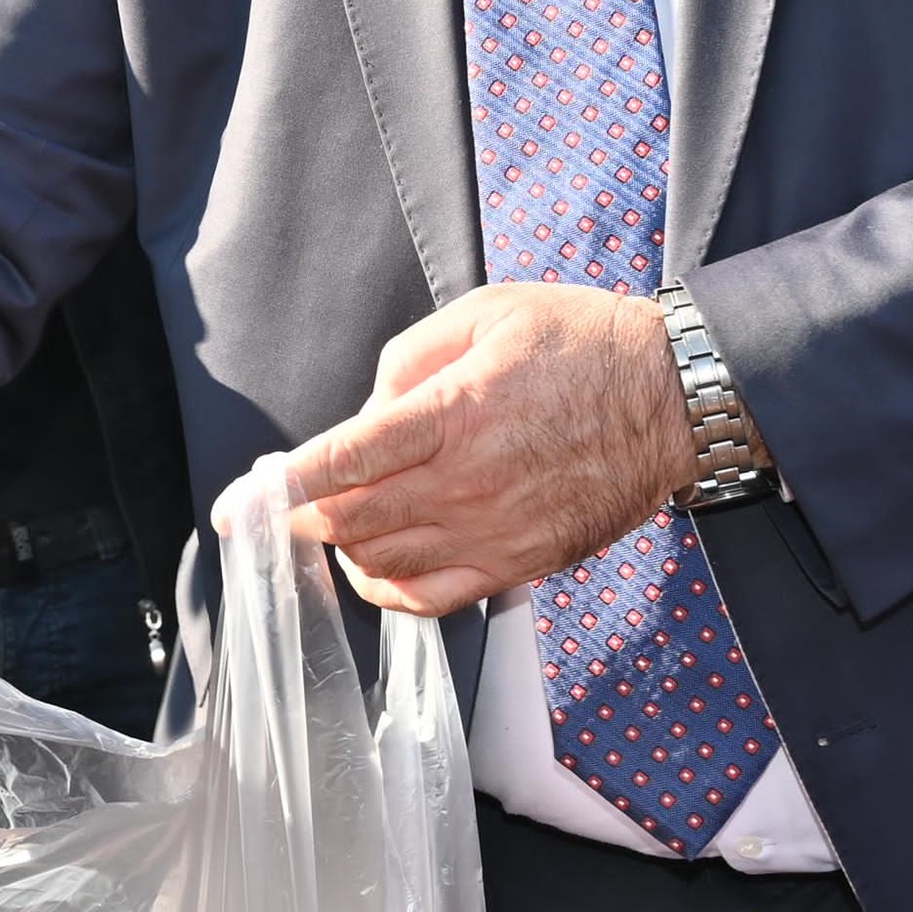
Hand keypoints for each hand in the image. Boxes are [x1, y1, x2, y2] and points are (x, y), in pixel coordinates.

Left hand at [282, 281, 687, 617]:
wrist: (674, 398)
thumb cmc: (583, 345)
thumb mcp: (488, 312)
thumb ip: (412, 358)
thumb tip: (369, 412)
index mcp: (454, 412)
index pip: (345, 460)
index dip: (283, 487)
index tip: (238, 503)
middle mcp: (467, 480)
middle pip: (354, 520)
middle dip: (302, 519)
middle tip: (281, 509)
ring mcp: (495, 529)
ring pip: (386, 563)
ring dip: (342, 551)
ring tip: (333, 527)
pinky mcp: (521, 562)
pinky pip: (437, 598)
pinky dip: (390, 593)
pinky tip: (373, 572)